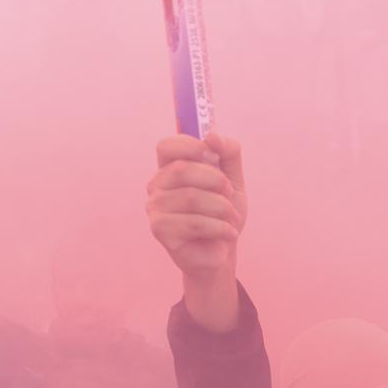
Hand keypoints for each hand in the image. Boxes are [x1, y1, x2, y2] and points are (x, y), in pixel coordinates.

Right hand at [145, 132, 246, 280]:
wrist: (222, 251)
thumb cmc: (222, 214)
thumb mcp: (233, 178)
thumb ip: (228, 152)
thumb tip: (212, 136)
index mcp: (169, 170)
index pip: (167, 146)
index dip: (190, 146)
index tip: (213, 157)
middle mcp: (156, 187)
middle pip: (181, 170)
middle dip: (215, 180)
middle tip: (229, 194)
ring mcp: (155, 208)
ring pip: (191, 197)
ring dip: (221, 208)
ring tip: (231, 218)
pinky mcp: (160, 230)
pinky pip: (193, 222)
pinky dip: (219, 227)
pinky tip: (228, 233)